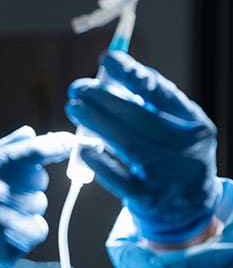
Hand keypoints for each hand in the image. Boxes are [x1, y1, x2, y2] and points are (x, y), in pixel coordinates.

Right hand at [0, 126, 74, 267]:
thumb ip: (3, 150)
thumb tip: (32, 133)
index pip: (30, 151)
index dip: (56, 145)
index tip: (69, 142)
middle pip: (40, 180)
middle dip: (29, 187)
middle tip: (3, 197)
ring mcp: (2, 218)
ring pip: (40, 206)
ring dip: (27, 211)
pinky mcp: (9, 243)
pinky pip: (39, 229)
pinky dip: (28, 233)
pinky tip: (4, 234)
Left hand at [66, 50, 219, 243]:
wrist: (188, 209)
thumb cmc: (171, 155)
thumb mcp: (173, 127)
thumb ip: (146, 104)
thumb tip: (106, 76)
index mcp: (193, 123)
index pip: (161, 93)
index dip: (132, 74)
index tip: (107, 58)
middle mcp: (185, 148)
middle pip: (139, 118)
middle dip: (103, 99)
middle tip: (77, 88)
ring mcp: (167, 175)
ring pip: (126, 144)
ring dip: (95, 123)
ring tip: (73, 107)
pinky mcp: (147, 198)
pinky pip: (117, 176)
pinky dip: (98, 160)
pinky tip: (82, 147)